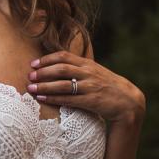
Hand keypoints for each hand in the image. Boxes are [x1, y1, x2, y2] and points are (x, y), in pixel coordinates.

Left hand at [27, 51, 145, 124]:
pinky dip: (53, 98)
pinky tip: (42, 98)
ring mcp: (90, 87)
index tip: (33, 63)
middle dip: (43, 72)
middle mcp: (89, 73)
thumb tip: (57, 66)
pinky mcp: (91, 101)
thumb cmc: (108, 87)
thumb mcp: (95, 73)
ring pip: (63, 84)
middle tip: (30, 76)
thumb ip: (79, 69)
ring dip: (44, 86)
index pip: (64, 56)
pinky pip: (68, 99)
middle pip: (61, 68)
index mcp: (88, 64)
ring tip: (31, 88)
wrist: (129, 102)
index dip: (47, 59)